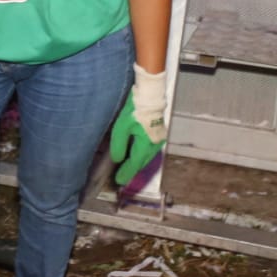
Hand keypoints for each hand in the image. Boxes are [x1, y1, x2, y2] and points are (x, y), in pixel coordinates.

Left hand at [110, 65, 166, 190]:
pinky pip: (149, 150)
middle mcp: (155, 145)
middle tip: (121, 176)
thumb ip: (118, 144)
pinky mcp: (159, 134)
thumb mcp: (121, 126)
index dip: (126, 173)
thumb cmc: (135, 109)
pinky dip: (141, 155)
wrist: (149, 94)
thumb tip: (117, 158)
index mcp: (146, 144)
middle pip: (142, 162)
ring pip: (147, 157)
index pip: (135, 164)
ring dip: (137, 163)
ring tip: (127, 168)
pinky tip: (135, 154)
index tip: (119, 181)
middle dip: (132, 170)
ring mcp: (159, 139)